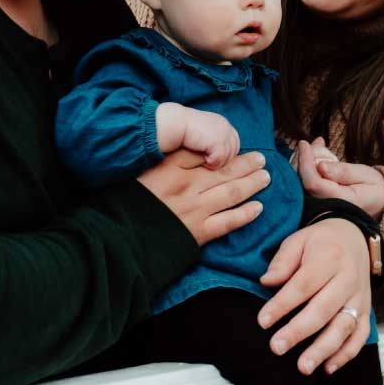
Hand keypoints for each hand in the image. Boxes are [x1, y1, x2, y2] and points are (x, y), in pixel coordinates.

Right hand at [137, 149, 269, 244]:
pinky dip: (245, 214)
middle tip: (261, 159)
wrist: (118, 238)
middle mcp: (187, 186)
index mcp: (169, 168)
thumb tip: (178, 153)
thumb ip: (159, 163)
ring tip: (265, 177)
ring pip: (232, 192)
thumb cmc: (124, 204)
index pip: (204, 152)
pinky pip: (228, 221)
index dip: (223, 149)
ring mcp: (194, 209)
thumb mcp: (137, 174)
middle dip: (246, 164)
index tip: (235, 146)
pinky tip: (258, 208)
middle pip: (224, 170)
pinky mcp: (198, 232)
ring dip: (252, 184)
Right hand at [156, 103, 241, 168]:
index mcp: (222, 123)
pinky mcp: (217, 141)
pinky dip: (209, 162)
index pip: (234, 143)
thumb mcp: (201, 133)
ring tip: (201, 157)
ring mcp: (223, 133)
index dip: (225, 154)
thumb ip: (211, 140)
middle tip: (206, 160)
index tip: (213, 158)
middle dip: (221, 159)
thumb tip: (218, 155)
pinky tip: (200, 156)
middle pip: (233, 152)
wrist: (172, 123)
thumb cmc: (182, 130)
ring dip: (214, 161)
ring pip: (227, 158)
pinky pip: (218, 160)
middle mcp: (225, 126)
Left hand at [256, 218, 372, 375]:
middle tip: (276, 347)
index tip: (263, 321)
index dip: (282, 304)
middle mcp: (348, 279)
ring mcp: (360, 297)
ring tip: (303, 366)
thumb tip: (266, 282)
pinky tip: (328, 368)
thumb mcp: (298, 240)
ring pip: (344, 326)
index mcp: (330, 258)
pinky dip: (346, 354)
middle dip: (299, 331)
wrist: (355, 237)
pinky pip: (360, 336)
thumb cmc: (321, 242)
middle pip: (323, 309)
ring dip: (324, 349)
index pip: (304, 285)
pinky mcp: (366, 311)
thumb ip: (283, 261)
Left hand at [294, 138, 383, 218]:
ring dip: (305, 161)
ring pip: (298, 181)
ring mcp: (317, 208)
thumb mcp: (365, 176)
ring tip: (322, 150)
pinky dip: (306, 166)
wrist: (377, 204)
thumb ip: (343, 172)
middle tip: (317, 144)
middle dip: (305, 158)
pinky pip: (301, 183)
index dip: (305, 162)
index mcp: (340, 202)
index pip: (313, 183)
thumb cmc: (372, 189)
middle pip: (302, 181)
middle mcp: (324, 208)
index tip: (304, 144)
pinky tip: (317, 157)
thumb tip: (320, 166)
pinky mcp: (313, 204)